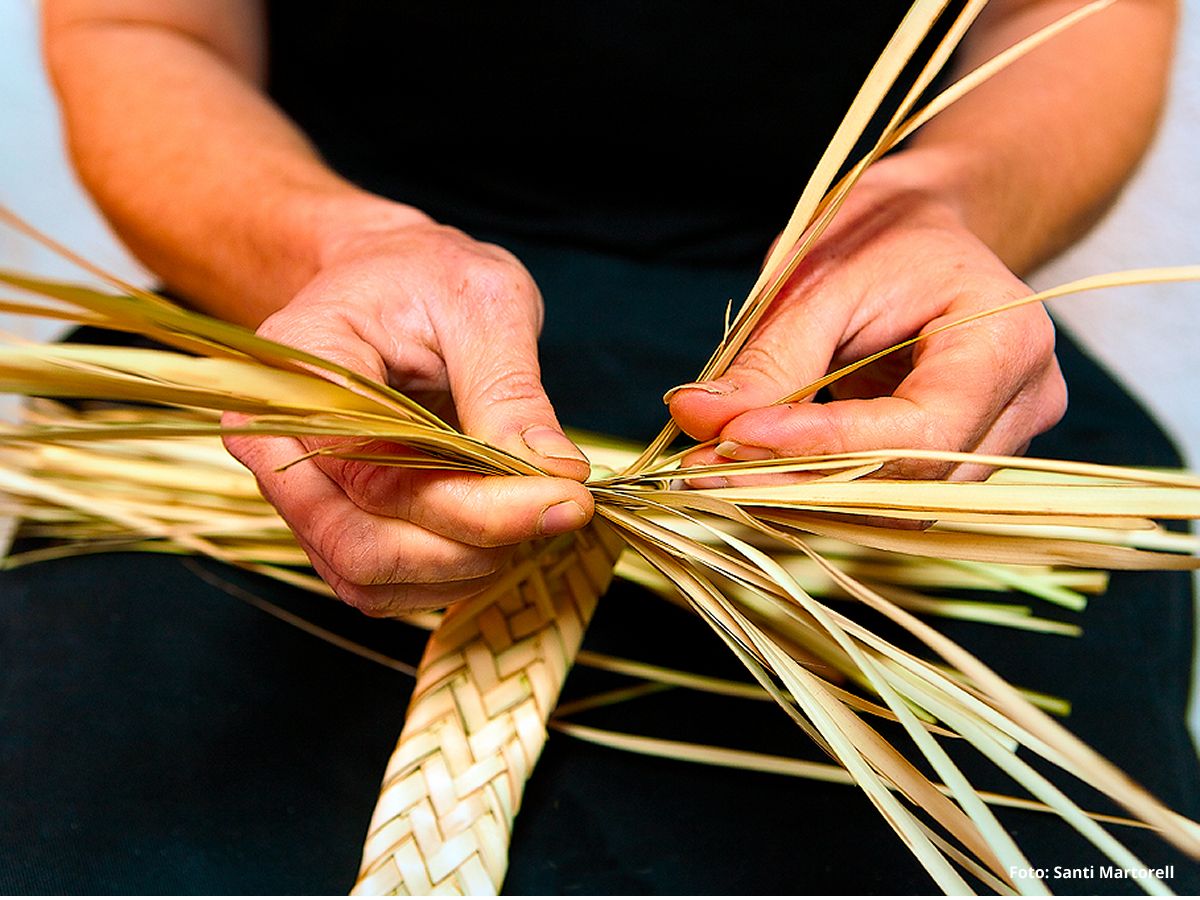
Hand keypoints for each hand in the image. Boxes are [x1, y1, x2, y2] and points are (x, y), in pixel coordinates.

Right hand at [224, 217, 593, 614]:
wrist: (385, 275)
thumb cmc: (424, 275)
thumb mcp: (483, 304)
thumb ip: (510, 391)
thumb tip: (555, 472)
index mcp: (294, 373)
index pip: (371, 472)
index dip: (472, 506)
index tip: (564, 499)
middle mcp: (273, 443)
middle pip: (360, 544)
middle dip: (470, 547)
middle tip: (560, 511)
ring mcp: (295, 491)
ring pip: (369, 577)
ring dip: (462, 567)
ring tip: (531, 512)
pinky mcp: (327, 520)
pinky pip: (378, 581)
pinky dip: (446, 573)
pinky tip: (497, 531)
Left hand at [668, 153, 1067, 482]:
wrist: (931, 228)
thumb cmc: (888, 231)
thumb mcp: (822, 276)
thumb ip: (770, 356)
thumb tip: (696, 417)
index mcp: (1007, 342)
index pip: (920, 431)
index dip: (824, 446)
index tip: (732, 438)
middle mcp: (1024, 405)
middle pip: (910, 482)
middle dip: (798, 482)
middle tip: (702, 468)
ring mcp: (1001, 440)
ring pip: (896, 504)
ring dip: (801, 497)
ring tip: (719, 470)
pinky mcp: (962, 460)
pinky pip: (888, 498)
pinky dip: (818, 493)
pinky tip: (756, 474)